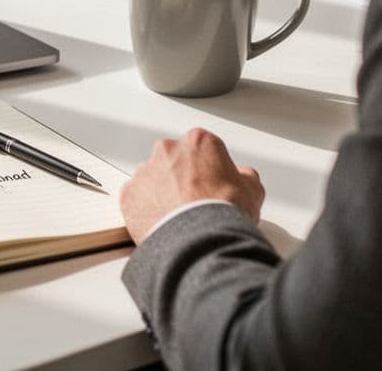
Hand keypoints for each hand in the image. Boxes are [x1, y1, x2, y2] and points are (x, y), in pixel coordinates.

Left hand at [120, 128, 264, 243]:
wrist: (200, 240)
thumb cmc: (224, 213)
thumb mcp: (253, 190)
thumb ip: (244, 176)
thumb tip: (242, 177)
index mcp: (198, 142)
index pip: (202, 150)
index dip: (209, 170)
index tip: (212, 186)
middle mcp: (167, 150)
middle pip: (174, 161)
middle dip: (182, 179)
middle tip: (195, 203)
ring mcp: (145, 171)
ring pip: (152, 180)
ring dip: (162, 194)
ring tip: (178, 218)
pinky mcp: (129, 194)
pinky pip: (136, 199)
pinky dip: (145, 211)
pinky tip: (163, 225)